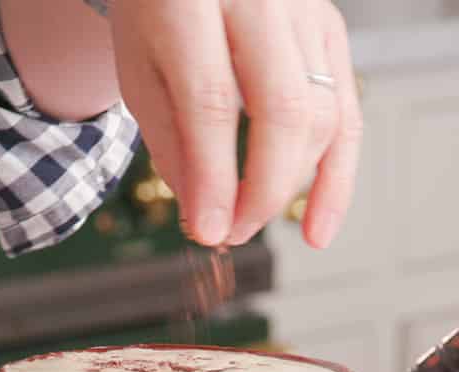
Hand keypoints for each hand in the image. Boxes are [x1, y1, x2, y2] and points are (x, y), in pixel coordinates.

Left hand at [110, 0, 361, 248]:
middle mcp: (261, 0)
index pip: (212, 101)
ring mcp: (305, 10)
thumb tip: (203, 212)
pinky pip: (346, 109)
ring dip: (290, 185)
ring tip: (248, 223)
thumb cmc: (157, 14)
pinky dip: (336, 173)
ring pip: (321, 112)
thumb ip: (169, 138)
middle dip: (260, 190)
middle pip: (282, 109)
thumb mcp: (140, 72)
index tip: (208, 231)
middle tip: (229, 233)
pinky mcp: (331, 26)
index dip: (214, 176)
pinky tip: (316, 223)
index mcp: (193, 5)